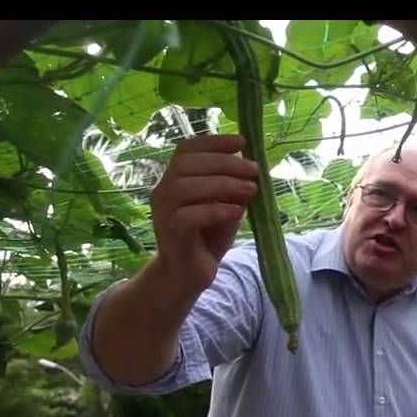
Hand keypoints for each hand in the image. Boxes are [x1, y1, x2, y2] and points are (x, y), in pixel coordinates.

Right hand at [149, 134, 261, 294]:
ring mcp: (162, 212)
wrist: (189, 274)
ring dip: (223, 184)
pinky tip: (237, 211)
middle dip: (225, 162)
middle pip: (186, 164)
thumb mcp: (226, 206)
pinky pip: (188, 216)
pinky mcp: (169, 233)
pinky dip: (215, 209)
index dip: (214, 141)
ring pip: (185, 187)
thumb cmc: (207, 237)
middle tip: (254, 169)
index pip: (186, 149)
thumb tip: (252, 166)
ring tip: (251, 189)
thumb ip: (233, 187)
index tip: (242, 141)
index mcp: (174, 178)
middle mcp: (163, 191)